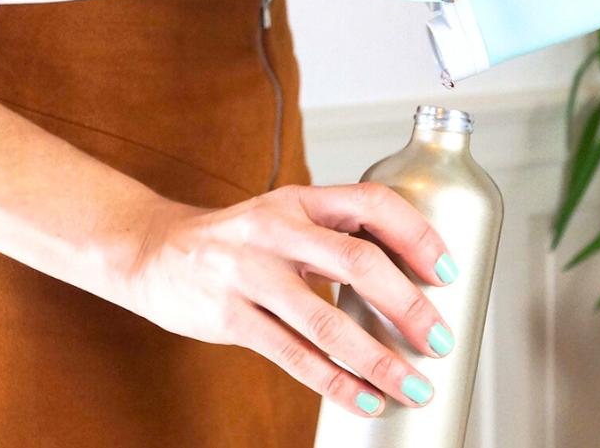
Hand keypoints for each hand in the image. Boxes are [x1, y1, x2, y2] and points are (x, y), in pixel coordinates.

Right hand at [121, 183, 454, 416]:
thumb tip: (409, 279)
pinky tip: (366, 400)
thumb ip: (335, 235)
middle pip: (357, 263)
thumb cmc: (237, 239)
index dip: (416, 234)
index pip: (372, 203)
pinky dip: (336, 383)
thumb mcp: (284, 217)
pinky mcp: (229, 317)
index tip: (446, 272)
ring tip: (414, 386)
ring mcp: (248, 273)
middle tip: (442, 339)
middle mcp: (275, 230)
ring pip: (326, 323)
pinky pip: (293, 356)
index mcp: (299, 199)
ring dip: (379, 360)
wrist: (153, 252)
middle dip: (408, 306)